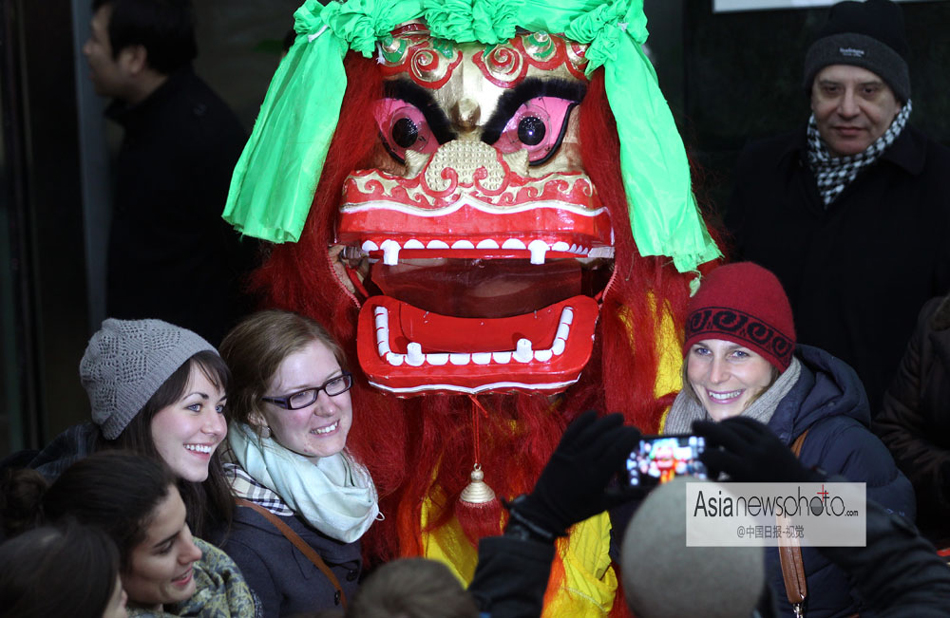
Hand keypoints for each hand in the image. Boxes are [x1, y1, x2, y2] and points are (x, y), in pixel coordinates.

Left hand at [513, 411, 640, 536]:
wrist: (546, 510)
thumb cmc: (578, 509)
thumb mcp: (604, 504)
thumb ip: (627, 495)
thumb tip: (650, 490)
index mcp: (596, 477)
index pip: (616, 452)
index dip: (628, 439)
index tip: (638, 433)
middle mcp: (583, 463)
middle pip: (605, 440)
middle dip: (621, 431)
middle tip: (632, 428)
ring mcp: (570, 455)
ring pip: (590, 433)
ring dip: (605, 422)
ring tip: (619, 417)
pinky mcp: (559, 450)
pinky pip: (572, 432)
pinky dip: (582, 421)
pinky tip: (593, 414)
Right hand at [693, 417, 820, 483]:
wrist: (798, 485)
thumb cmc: (767, 494)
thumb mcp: (743, 493)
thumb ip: (722, 482)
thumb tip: (700, 474)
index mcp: (747, 472)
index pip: (717, 457)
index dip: (704, 455)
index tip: (697, 456)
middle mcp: (755, 454)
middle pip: (724, 434)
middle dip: (706, 428)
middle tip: (694, 426)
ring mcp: (765, 441)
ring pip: (736, 425)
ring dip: (720, 425)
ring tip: (711, 429)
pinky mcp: (771, 434)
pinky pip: (749, 421)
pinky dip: (735, 421)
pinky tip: (727, 424)